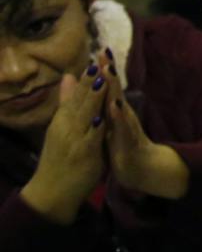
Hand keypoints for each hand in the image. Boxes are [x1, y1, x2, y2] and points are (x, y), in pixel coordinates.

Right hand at [20, 65, 107, 225]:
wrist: (51, 192)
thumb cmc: (59, 159)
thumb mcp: (61, 128)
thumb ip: (67, 103)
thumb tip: (69, 77)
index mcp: (62, 122)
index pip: (75, 96)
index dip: (86, 79)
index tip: (95, 59)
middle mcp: (65, 129)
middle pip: (79, 102)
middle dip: (90, 82)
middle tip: (99, 61)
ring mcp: (72, 141)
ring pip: (84, 116)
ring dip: (93, 98)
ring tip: (102, 79)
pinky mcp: (80, 155)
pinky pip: (88, 138)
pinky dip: (95, 126)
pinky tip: (101, 115)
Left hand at [102, 63, 187, 201]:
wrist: (143, 171)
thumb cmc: (125, 146)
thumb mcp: (114, 123)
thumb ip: (108, 105)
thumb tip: (102, 87)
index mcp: (116, 112)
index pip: (109, 87)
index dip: (105, 69)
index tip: (100, 49)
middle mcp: (123, 116)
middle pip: (115, 91)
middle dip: (110, 72)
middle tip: (105, 53)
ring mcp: (127, 129)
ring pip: (120, 107)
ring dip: (115, 90)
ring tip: (108, 73)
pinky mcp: (128, 143)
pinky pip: (123, 129)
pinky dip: (118, 118)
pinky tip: (112, 107)